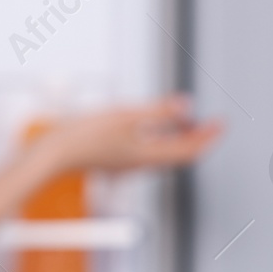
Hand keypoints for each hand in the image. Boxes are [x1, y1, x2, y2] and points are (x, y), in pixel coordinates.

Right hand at [30, 95, 221, 174]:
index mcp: (148, 156)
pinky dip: (158, 139)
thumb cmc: (82, 138)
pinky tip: (151, 128)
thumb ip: (158, 112)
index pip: (190, 150)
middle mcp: (140, 164)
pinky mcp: (114, 159)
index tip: (221, 123)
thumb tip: (186, 107)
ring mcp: (126, 163)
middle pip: (179, 154)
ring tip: (185, 122)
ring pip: (163, 154)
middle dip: (197, 138)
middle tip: (209, 123)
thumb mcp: (125, 116)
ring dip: (178, 138)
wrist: (52, 155)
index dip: (209, 137)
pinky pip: (146, 151)